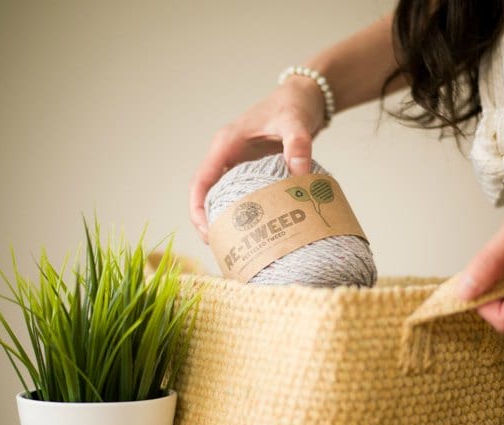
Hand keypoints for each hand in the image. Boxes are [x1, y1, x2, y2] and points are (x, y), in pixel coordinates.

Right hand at [188, 76, 325, 241]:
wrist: (305, 97)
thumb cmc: (294, 105)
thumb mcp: (295, 121)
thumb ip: (297, 145)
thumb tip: (300, 176)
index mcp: (226, 145)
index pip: (200, 181)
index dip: (198, 208)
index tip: (207, 231)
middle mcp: (227, 156)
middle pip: (207, 195)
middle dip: (210, 222)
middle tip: (224, 248)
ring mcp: (239, 164)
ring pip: (222, 197)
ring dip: (225, 220)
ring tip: (237, 247)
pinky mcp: (252, 171)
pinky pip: (241, 195)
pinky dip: (244, 213)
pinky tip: (257, 231)